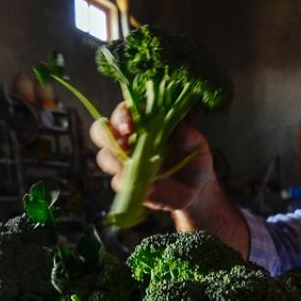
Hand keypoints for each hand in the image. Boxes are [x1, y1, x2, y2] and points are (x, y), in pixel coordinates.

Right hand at [89, 102, 216, 212]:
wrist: (196, 189)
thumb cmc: (195, 159)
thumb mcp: (198, 146)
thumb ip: (190, 137)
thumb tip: (182, 129)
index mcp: (144, 122)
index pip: (123, 111)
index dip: (121, 116)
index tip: (128, 126)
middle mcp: (129, 139)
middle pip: (102, 132)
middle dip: (107, 138)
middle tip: (123, 147)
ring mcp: (125, 162)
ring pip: (104, 157)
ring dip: (113, 162)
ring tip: (129, 169)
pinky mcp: (127, 183)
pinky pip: (118, 183)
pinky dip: (128, 185)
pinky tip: (147, 189)